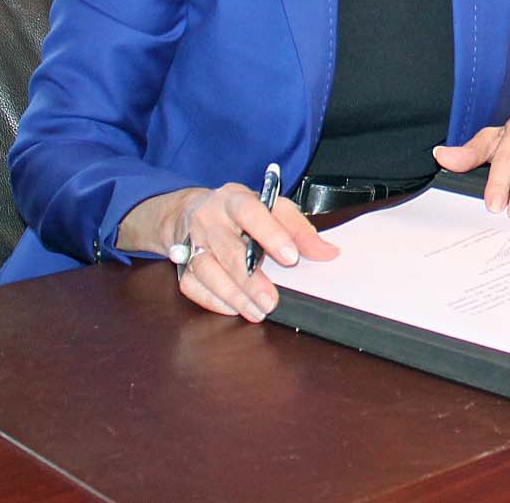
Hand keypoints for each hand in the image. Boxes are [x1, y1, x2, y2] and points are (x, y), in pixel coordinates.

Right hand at [124, 185, 337, 321]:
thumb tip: (328, 253)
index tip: (291, 257)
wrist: (190, 211)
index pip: (252, 212)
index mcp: (235, 199)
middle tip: (272, 301)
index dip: (272, 234)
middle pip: (228, 250)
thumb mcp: (271, 208)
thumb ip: (299, 229)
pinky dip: (213, 300)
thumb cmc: (239, 212)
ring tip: (257, 311)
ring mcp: (190, 241)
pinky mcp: (181, 262)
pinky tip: (233, 308)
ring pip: (208, 271)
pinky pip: (192, 285)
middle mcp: (209, 218)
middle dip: (251, 280)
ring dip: (234, 295)